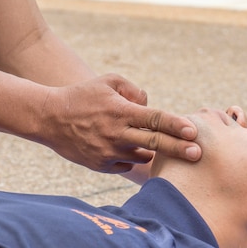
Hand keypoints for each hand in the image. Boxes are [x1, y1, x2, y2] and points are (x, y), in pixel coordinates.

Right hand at [37, 74, 199, 173]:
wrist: (48, 118)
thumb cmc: (82, 96)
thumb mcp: (108, 81)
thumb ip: (134, 90)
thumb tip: (150, 105)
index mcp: (121, 111)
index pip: (156, 119)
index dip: (177, 125)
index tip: (194, 132)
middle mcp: (116, 134)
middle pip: (156, 143)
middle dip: (179, 149)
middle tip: (198, 154)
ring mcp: (108, 152)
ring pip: (142, 156)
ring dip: (150, 151)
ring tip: (149, 143)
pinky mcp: (101, 165)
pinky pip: (126, 164)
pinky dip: (130, 157)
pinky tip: (125, 148)